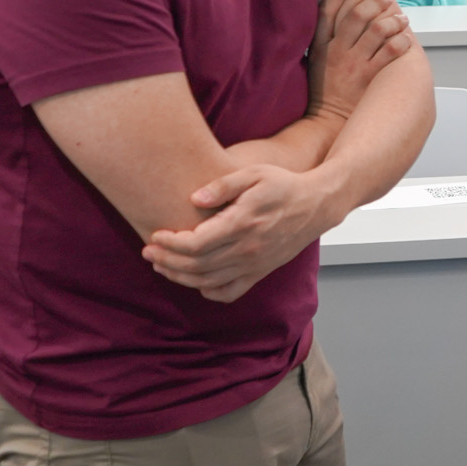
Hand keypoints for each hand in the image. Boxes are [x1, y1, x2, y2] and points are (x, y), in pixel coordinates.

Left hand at [142, 164, 336, 302]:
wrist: (317, 204)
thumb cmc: (283, 185)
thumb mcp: (254, 173)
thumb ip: (222, 184)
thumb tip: (194, 198)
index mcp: (244, 223)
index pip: (196, 244)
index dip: (170, 244)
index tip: (155, 236)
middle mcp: (249, 248)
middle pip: (196, 265)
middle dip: (166, 261)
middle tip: (148, 252)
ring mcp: (256, 264)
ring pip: (208, 281)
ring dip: (180, 276)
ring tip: (162, 266)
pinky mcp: (261, 272)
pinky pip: (229, 292)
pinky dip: (207, 291)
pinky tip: (195, 280)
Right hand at [306, 0, 413, 124]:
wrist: (328, 122)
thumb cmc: (324, 93)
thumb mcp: (316, 63)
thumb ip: (325, 42)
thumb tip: (339, 21)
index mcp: (320, 47)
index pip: (327, 13)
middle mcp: (337, 52)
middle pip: (358, 16)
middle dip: (375, 2)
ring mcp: (354, 64)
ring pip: (377, 31)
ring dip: (393, 20)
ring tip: (402, 18)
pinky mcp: (369, 77)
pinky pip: (390, 52)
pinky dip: (400, 41)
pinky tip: (406, 38)